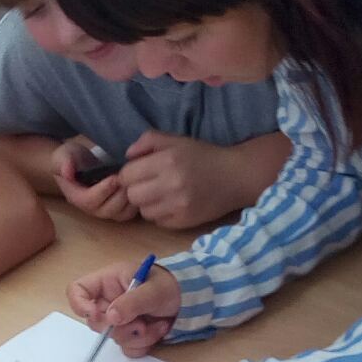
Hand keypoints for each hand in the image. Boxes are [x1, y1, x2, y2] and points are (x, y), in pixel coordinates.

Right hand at [52, 138, 134, 220]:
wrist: (81, 161)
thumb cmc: (71, 158)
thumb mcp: (64, 155)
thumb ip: (64, 162)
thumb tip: (66, 172)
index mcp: (76, 197)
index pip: (89, 201)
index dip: (103, 190)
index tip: (114, 176)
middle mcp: (92, 209)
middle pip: (108, 210)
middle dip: (120, 194)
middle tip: (129, 178)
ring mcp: (106, 211)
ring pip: (122, 213)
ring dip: (131, 197)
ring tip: (135, 180)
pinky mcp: (119, 209)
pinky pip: (132, 212)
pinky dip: (139, 201)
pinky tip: (139, 185)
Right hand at [67, 260, 179, 355]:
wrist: (193, 299)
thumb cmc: (171, 284)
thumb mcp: (153, 289)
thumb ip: (131, 302)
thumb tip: (110, 318)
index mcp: (108, 282)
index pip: (77, 291)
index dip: (79, 304)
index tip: (94, 315)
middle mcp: (110, 301)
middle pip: (95, 322)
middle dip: (120, 327)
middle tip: (140, 323)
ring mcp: (120, 320)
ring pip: (114, 338)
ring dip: (138, 335)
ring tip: (157, 323)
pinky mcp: (132, 335)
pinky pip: (129, 348)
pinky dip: (145, 343)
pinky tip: (159, 330)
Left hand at [117, 131, 239, 228]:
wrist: (235, 176)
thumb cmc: (202, 156)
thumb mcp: (176, 140)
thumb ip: (148, 140)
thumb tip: (127, 156)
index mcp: (167, 160)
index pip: (127, 175)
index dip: (129, 174)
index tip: (138, 173)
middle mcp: (171, 183)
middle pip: (132, 195)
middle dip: (136, 190)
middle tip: (149, 185)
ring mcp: (178, 205)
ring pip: (143, 211)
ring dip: (148, 204)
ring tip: (162, 194)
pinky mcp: (184, 221)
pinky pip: (158, 222)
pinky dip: (161, 214)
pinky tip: (173, 204)